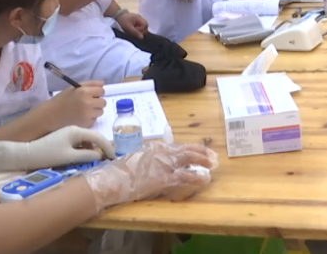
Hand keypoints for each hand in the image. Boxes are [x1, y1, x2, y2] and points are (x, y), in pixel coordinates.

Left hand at [0, 126, 115, 172]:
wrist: (27, 154)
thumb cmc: (48, 154)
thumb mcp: (69, 157)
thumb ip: (87, 155)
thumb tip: (101, 156)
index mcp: (76, 131)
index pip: (98, 137)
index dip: (108, 147)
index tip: (115, 158)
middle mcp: (74, 130)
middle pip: (94, 138)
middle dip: (102, 148)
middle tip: (110, 160)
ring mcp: (69, 134)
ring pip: (87, 141)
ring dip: (94, 150)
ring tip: (100, 161)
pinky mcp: (64, 140)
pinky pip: (80, 144)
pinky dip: (86, 150)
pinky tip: (87, 159)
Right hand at [48, 80, 105, 128]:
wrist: (51, 115)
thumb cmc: (62, 100)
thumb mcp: (74, 88)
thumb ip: (90, 84)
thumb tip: (103, 84)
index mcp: (84, 92)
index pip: (102, 91)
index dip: (97, 92)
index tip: (91, 94)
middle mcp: (88, 103)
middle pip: (103, 102)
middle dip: (97, 102)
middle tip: (88, 103)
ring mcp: (88, 115)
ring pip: (100, 111)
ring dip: (95, 110)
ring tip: (84, 110)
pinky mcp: (87, 124)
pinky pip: (95, 119)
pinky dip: (90, 118)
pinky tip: (81, 117)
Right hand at [83, 142, 217, 211]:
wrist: (113, 180)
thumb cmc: (120, 172)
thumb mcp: (136, 159)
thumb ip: (148, 159)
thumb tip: (155, 163)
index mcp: (154, 147)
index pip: (177, 146)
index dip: (190, 149)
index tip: (198, 150)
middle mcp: (162, 151)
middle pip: (186, 149)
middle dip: (201, 152)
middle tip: (212, 155)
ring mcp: (164, 163)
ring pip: (189, 159)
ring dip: (203, 161)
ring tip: (213, 164)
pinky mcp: (164, 177)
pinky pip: (185, 175)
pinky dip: (196, 176)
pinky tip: (205, 178)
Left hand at [115, 12, 147, 38]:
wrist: (116, 16)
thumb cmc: (122, 21)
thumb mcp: (128, 27)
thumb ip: (135, 32)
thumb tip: (142, 37)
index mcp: (139, 18)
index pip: (145, 25)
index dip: (141, 29)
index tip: (135, 31)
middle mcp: (140, 19)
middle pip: (145, 27)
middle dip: (140, 31)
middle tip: (133, 32)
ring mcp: (138, 21)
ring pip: (142, 28)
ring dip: (137, 31)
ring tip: (131, 31)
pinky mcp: (135, 23)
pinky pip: (139, 27)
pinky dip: (136, 30)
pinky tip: (131, 31)